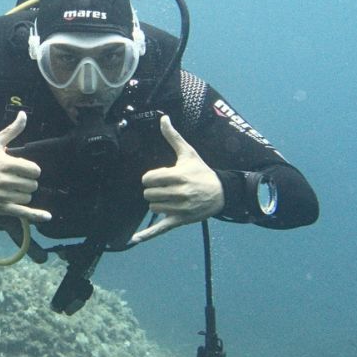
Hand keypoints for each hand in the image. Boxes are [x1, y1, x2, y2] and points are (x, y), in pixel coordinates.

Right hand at [0, 111, 51, 222]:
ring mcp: (4, 196)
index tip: (23, 169)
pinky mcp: (2, 208)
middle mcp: (6, 181)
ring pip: (28, 196)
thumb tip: (23, 115)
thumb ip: (12, 130)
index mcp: (6, 164)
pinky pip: (24, 212)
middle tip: (16, 179)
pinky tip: (46, 217)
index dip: (31, 169)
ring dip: (24, 193)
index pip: (34, 170)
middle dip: (27, 181)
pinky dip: (36, 215)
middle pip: (32, 184)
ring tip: (12, 189)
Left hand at [131, 115, 224, 244]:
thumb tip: (163, 118)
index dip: (150, 178)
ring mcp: (180, 209)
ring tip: (169, 197)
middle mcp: (180, 193)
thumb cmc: (201, 171)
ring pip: (153, 207)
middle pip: (148, 194)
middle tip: (164, 188)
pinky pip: (161, 229)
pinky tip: (134, 239)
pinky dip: (147, 234)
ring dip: (156, 203)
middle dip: (152, 190)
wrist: (222, 193)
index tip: (158, 177)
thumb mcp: (188, 153)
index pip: (149, 178)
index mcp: (178, 176)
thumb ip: (173, 137)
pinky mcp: (180, 220)